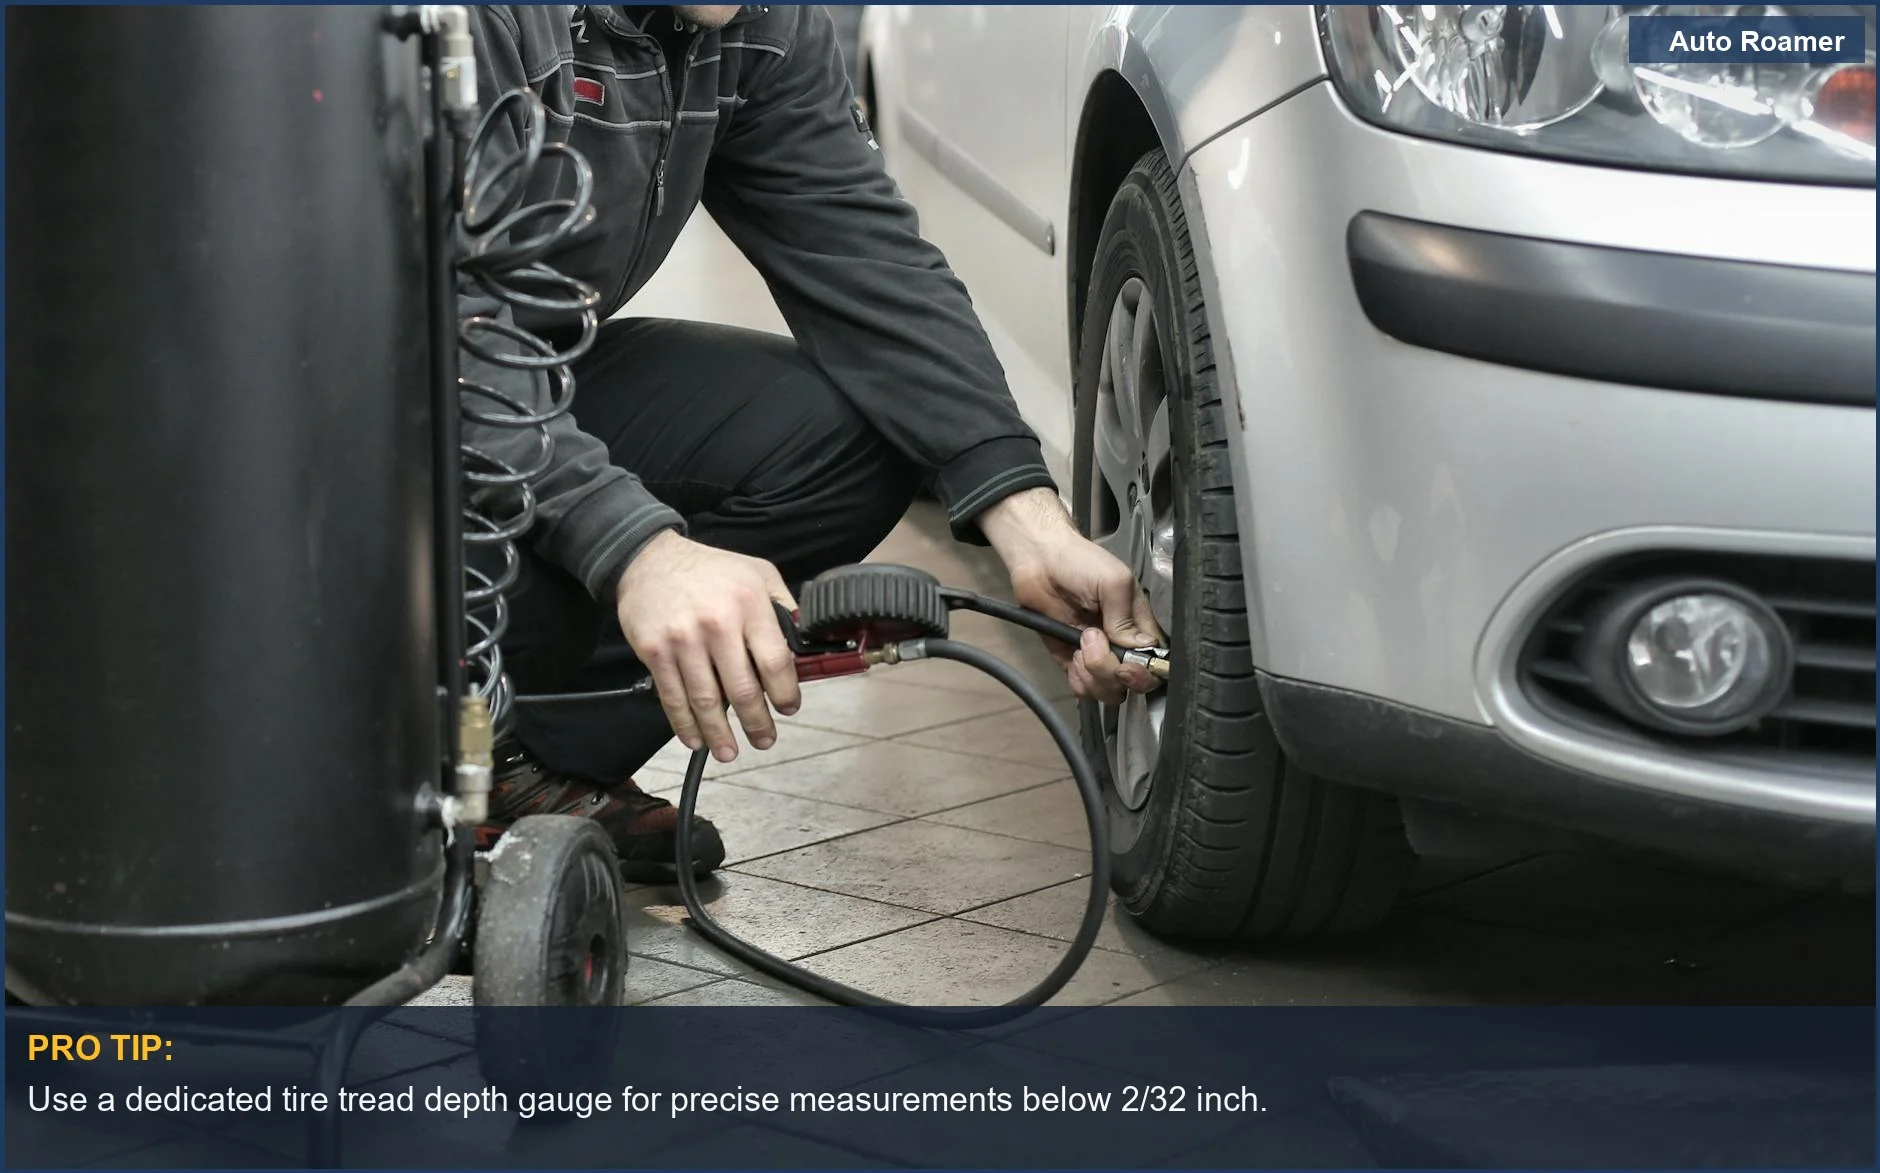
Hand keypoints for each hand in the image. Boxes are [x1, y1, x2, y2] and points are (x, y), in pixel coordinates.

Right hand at [614, 530, 800, 761]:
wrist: (648, 559)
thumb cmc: (709, 569)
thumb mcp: (758, 572)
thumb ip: (782, 605)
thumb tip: (802, 642)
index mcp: (749, 604)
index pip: (775, 662)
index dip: (785, 693)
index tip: (788, 708)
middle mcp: (717, 624)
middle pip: (743, 689)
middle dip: (756, 723)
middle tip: (764, 740)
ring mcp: (683, 640)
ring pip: (706, 700)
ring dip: (719, 733)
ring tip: (730, 751)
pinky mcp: (655, 651)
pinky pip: (673, 696)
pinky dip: (684, 724)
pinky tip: (695, 739)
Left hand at [978, 487, 1163, 705]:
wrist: (1039, 560)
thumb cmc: (1079, 562)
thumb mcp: (1113, 581)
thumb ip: (1126, 617)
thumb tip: (1139, 648)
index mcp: (1139, 625)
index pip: (1155, 662)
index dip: (1144, 671)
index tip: (1127, 664)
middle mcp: (1121, 645)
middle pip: (1131, 684)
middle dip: (1112, 672)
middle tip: (1093, 640)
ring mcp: (1097, 655)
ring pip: (1108, 691)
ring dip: (1093, 674)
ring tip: (1080, 643)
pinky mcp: (1072, 661)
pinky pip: (1083, 689)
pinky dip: (1078, 680)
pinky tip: (1072, 656)